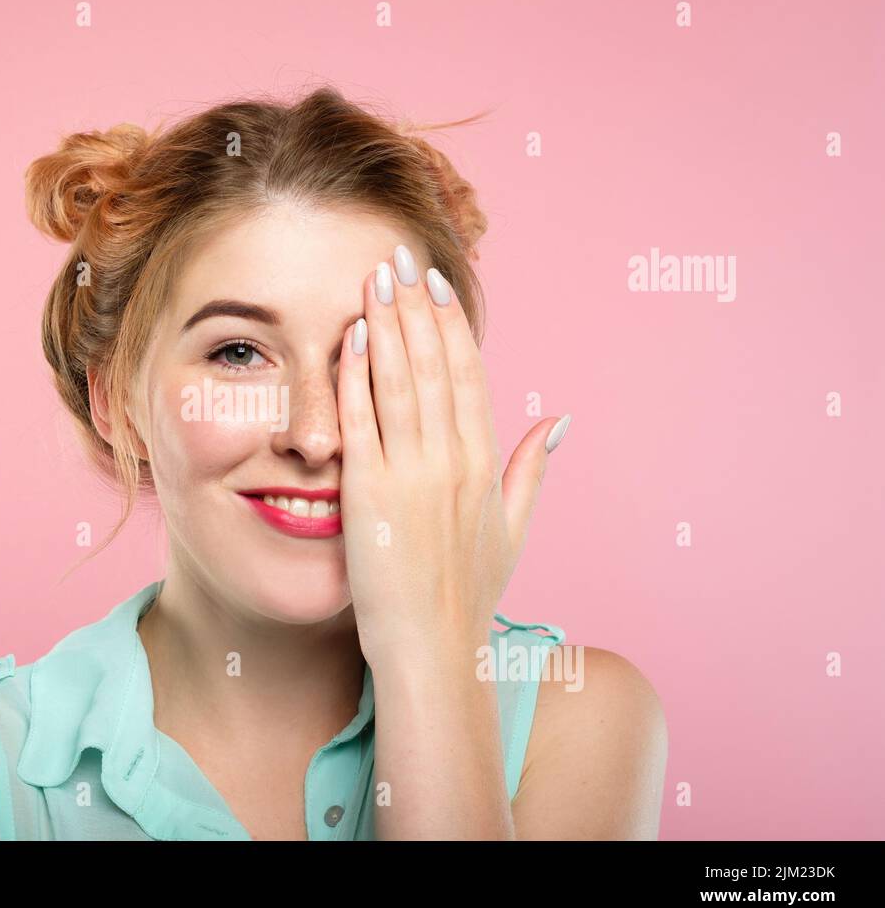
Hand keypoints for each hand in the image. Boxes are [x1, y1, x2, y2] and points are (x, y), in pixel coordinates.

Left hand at [337, 244, 569, 670]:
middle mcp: (451, 461)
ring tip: (374, 278)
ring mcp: (411, 476)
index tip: (436, 282)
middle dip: (414, 305)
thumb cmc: (467, 595)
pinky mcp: (370, 496)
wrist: (433, 652)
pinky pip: (361, 422)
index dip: (451, 322)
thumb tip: (559, 420)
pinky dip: (354, 377)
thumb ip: (530, 470)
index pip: (468, 374)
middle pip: (434, 364)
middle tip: (398, 256)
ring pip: (400, 382)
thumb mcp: (512, 530)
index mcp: (482, 463)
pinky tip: (348, 338)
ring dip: (386, 325)